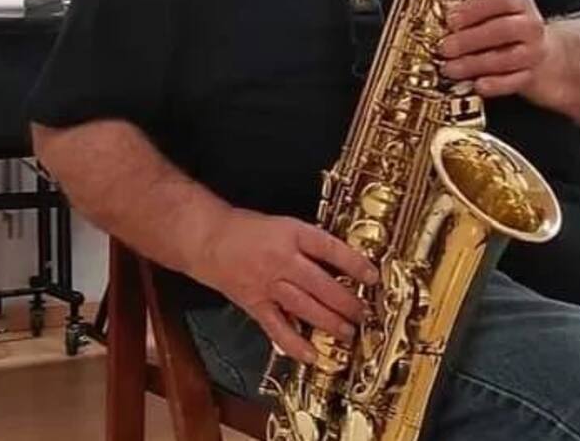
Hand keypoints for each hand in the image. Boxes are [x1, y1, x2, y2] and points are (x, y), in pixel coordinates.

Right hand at [199, 209, 377, 366]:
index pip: (329, 248)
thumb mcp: (283, 225)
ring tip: (347, 333)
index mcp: (291, 234)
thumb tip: (339, 264)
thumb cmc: (247, 229)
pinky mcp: (254, 303)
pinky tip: (312, 355)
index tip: (372, 276)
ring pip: (304, 307)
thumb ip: (308, 244)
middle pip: (321, 284)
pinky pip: (277, 327)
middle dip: (346, 302)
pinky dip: (295, 344)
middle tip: (363, 314)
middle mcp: (281, 259)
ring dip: (329, 322)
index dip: (354, 263)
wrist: (207, 238)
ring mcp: (267, 283)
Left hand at [438, 0, 547, 97]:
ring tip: (450, 69)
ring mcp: (534, 52)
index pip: (501, 0)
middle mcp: (530, 26)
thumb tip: (441, 19)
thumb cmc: (502, 29)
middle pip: (503, 30)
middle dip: (470, 40)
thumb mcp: (490, 14)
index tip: (450, 19)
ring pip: (507, 58)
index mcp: (519, 3)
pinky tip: (477, 86)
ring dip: (475, 64)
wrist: (536, 55)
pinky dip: (495, 85)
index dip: (474, 9)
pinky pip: (514, 82)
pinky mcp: (531, 77)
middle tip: (445, 48)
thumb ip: (469, 14)